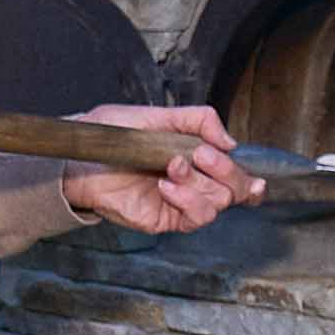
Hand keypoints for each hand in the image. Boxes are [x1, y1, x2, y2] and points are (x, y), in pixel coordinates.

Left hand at [64, 102, 256, 232]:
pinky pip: (194, 217)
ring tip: (171, 166)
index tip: (255, 178)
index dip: (250, 180)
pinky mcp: (165, 219)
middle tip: (201, 155)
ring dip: (199, 183)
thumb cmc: (113, 135)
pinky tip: (166, 186)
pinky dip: (186, 200)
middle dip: (225, 171)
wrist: (79, 158)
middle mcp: (193, 183)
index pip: (235, 175)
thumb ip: (197, 121)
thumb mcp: (158, 116)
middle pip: (234, 190)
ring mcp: (180, 203)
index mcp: (196, 159)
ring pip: (217, 203)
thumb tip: (230, 142)